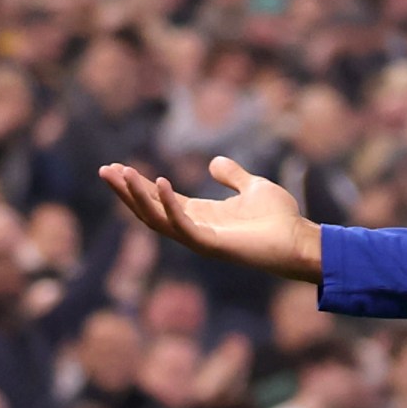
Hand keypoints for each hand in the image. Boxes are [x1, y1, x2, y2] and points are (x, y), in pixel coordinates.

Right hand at [97, 156, 322, 282]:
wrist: (301, 241)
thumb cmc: (280, 219)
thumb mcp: (253, 187)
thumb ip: (232, 176)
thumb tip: (215, 162)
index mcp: (201, 215)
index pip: (160, 199)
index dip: (138, 185)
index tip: (116, 167)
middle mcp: (195, 227)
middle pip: (150, 210)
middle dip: (126, 191)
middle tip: (105, 170)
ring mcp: (201, 239)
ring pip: (157, 220)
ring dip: (138, 197)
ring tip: (121, 174)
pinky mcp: (212, 245)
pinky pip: (182, 226)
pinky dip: (169, 205)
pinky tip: (160, 183)